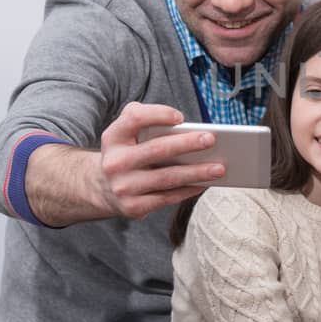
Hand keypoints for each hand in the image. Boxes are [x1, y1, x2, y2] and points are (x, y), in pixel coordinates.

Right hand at [95, 102, 226, 218]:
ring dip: (197, 173)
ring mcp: (123, 186)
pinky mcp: (133, 207)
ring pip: (167, 177)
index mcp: (114, 137)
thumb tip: (187, 129)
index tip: (180, 117)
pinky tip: (204, 184)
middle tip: (211, 140)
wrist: (101, 187)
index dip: (158, 114)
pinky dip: (189, 190)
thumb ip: (148, 119)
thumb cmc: (127, 152)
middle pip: (157, 149)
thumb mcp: (126, 132)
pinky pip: (167, 197)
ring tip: (219, 168)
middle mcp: (115, 162)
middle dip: (187, 144)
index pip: (134, 118)